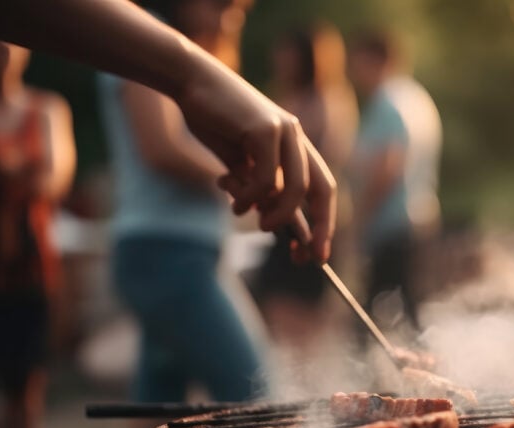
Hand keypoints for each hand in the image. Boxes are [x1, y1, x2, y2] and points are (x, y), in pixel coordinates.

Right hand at [173, 59, 336, 262]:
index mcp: (295, 146)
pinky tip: (232, 196)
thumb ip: (258, 190)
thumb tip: (276, 224)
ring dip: (278, 215)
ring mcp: (284, 130)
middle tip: (304, 257)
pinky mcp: (265, 128)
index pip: (321, 188)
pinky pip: (266, 177)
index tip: (316, 254)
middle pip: (321, 190)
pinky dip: (251, 195)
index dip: (322, 222)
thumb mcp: (240, 164)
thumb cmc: (215, 123)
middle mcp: (296, 137)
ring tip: (260, 226)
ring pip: (295, 188)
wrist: (191, 82)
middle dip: (319, 227)